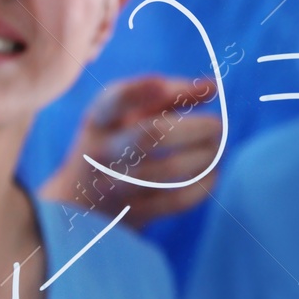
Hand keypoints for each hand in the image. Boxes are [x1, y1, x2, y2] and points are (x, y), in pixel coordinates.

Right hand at [39, 75, 221, 224]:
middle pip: (152, 134)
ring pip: (169, 168)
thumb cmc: (116, 144)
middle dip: (195, 127)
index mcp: (100, 121)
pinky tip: (210, 174)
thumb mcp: (129, 115)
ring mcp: (116, 185)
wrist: (81, 202)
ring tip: (215, 149)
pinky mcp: (135, 213)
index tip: (162, 85)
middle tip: (217, 125)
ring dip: (204, 156)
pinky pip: (177, 200)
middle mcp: (103, 152)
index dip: (139, 90)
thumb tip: (214, 86)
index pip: (114, 101)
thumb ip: (171, 94)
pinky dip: (203, 186)